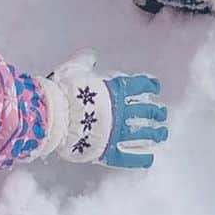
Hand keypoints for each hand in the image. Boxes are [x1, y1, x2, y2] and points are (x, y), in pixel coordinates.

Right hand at [39, 52, 168, 168]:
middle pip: (146, 111)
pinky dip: (141, 159)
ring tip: (162, 133)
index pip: (139, 86)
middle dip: (157, 112)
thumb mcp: (75, 68)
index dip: (150, 85)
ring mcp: (116, 133)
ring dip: (156, 133)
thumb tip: (92, 55)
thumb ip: (86, 60)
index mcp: (114, 91)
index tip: (155, 87)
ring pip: (143, 134)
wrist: (52, 115)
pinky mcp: (107, 151)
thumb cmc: (63, 91)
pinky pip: (129, 158)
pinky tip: (150, 158)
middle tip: (162, 113)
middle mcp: (120, 111)